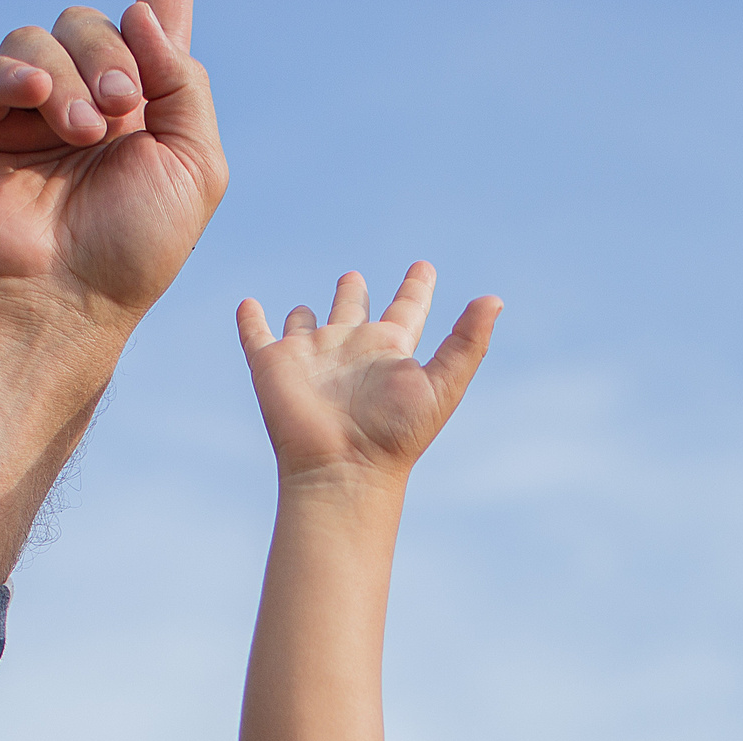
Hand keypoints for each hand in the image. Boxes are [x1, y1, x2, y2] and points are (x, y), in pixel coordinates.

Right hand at [0, 3, 226, 329]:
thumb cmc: (131, 252)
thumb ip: (184, 82)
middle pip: (88, 24)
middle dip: (108, 54)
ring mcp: (20, 116)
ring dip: (66, 78)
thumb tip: (142, 10)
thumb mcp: (194, 167)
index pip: (143, 34)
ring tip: (80, 134)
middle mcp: (78, 107)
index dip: (152, 10)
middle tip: (118, 106)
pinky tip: (34, 97)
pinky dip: (10, 72)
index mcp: (135, 115)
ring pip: (36, 40)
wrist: (59, 306)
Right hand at [238, 263, 501, 484]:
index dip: (416, 287)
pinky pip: (257, 334)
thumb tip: (494, 299)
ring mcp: (311, 357)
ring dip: (303, 313)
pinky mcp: (273, 365)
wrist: (342, 470)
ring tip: (304, 307)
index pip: (406, 309)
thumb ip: (467, 343)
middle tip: (353, 277)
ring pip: (305, 322)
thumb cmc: (396, 434)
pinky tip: (248, 305)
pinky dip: (250, 319)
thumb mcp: (442, 386)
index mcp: (389, 351)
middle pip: (352, 310)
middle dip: (351, 291)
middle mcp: (350, 350)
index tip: (423, 268)